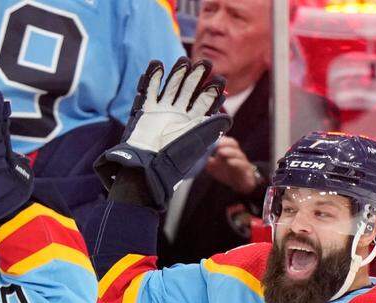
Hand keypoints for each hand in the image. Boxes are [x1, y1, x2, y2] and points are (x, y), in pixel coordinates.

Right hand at [94, 57, 231, 209]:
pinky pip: (149, 90)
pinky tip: (157, 65)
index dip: (213, 91)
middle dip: (197, 77)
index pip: (205, 102)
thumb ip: (211, 129)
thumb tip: (228, 118)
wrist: (147, 167)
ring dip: (177, 74)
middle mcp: (179, 114)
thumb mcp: (195, 143)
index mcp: (193, 122)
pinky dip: (152, 78)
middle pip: (189, 90)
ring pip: (171, 86)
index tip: (220, 80)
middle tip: (205, 63)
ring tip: (183, 61)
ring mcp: (163, 110)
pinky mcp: (146, 110)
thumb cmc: (173, 158)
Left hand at [205, 137, 259, 194]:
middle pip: (234, 144)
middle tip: (217, 144)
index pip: (227, 141)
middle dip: (225, 143)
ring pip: (238, 154)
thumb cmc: (227, 173)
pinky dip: (237, 163)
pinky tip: (230, 162)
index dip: (221, 139)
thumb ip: (208, 161)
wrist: (240, 186)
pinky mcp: (247, 172)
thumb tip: (200, 156)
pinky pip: (243, 166)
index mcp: (229, 151)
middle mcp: (237, 155)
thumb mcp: (214, 168)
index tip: (213, 140)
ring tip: (221, 152)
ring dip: (230, 152)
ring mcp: (243, 162)